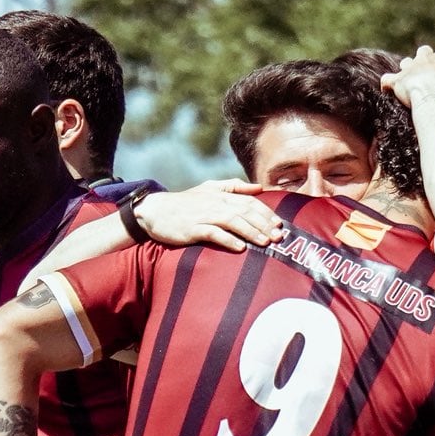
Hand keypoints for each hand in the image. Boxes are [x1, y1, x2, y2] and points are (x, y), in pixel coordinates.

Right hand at [134, 182, 286, 252]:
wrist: (154, 210)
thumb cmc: (184, 202)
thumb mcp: (209, 188)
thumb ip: (234, 187)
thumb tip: (260, 187)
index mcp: (221, 195)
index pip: (249, 202)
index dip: (266, 212)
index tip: (279, 224)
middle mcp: (215, 204)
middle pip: (245, 212)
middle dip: (264, 224)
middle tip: (279, 237)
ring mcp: (204, 216)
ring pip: (233, 222)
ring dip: (251, 232)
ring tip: (265, 243)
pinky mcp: (192, 229)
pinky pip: (213, 233)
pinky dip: (227, 240)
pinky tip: (240, 248)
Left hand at [383, 44, 434, 108]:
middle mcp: (425, 59)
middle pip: (424, 51)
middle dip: (425, 55)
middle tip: (426, 60)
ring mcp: (409, 69)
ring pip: (405, 63)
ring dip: (406, 68)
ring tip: (406, 75)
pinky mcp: (396, 81)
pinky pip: (387, 80)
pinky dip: (387, 83)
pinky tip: (386, 86)